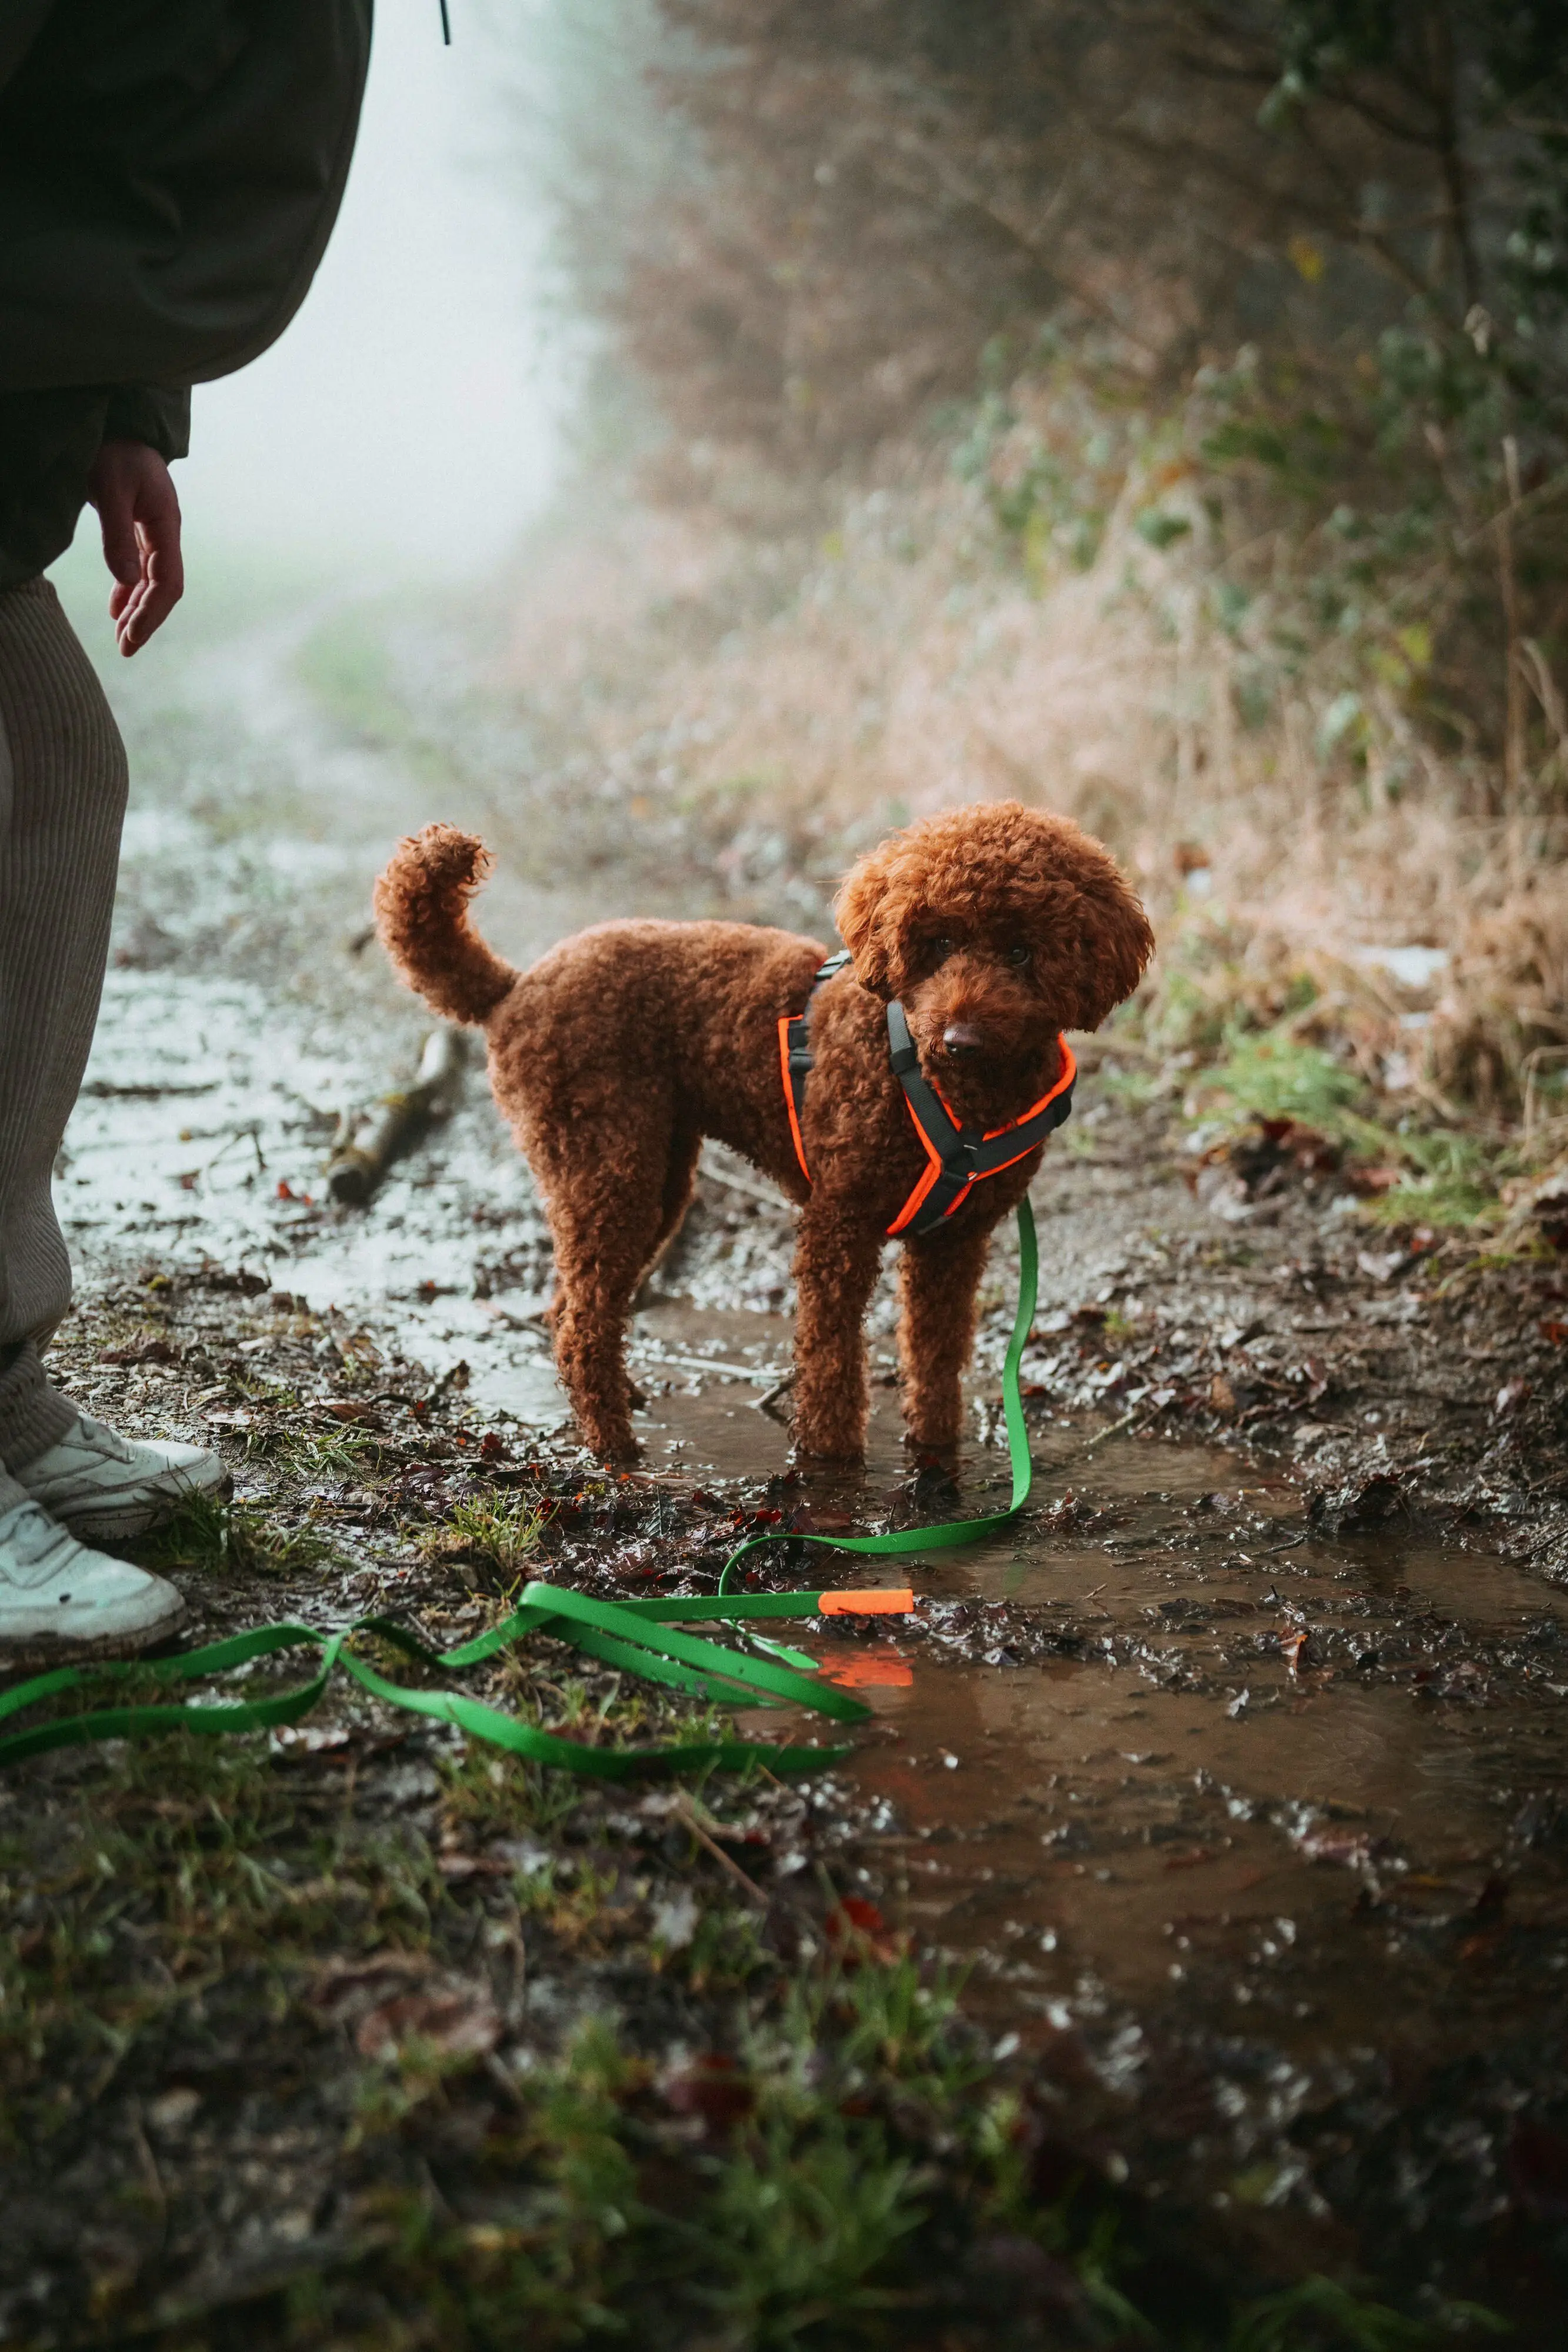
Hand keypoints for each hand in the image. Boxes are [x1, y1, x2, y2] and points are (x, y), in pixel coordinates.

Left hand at [85, 440, 183, 655]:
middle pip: (162, 589)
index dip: (152, 613)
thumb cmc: (113, 451)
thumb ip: (118, 536)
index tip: (132, 637)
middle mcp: (165, 533)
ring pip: (150, 582)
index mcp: (166, 525)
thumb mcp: (110, 489)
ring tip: (121, 637)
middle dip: (146, 620)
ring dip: (137, 610)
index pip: (167, 582)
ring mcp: (154, 531)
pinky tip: (117, 608)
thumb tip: (128, 581)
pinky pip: (139, 568)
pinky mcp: (140, 528)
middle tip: (126, 649)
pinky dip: (129, 590)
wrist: (116, 425)